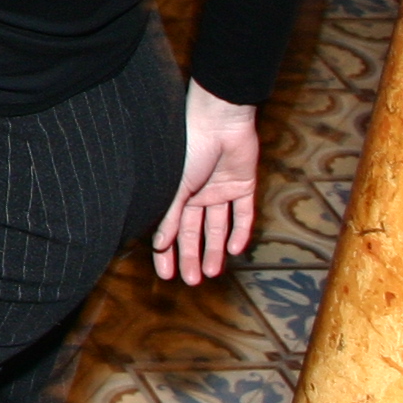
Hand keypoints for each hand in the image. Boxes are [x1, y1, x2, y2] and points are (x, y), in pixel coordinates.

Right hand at [153, 79, 259, 283]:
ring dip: (215, 250)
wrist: (219, 121)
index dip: (168, 251)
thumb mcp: (176, 186)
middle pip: (195, 232)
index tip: (166, 273)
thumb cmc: (190, 147)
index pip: (172, 228)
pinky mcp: (243, 185)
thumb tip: (158, 243)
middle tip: (191, 281)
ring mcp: (221, 190)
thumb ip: (170, 216)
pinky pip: (243, 213)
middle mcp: (198, 193)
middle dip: (192, 256)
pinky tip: (235, 249)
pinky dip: (240, 232)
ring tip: (211, 273)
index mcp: (177, 191)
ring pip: (218, 227)